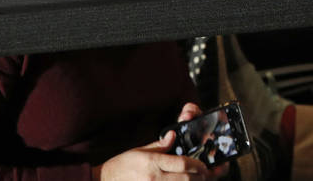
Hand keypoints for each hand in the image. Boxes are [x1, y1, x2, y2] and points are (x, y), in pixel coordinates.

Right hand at [92, 103, 226, 179]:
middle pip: (185, 179)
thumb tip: (173, 135)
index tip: (204, 165)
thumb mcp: (140, 150)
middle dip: (200, 177)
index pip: (182, 163)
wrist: (104, 180)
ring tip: (200, 180)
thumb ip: (160, 145)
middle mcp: (154, 178)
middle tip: (207, 175)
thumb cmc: (121, 165)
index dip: (197, 165)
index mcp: (152, 163)